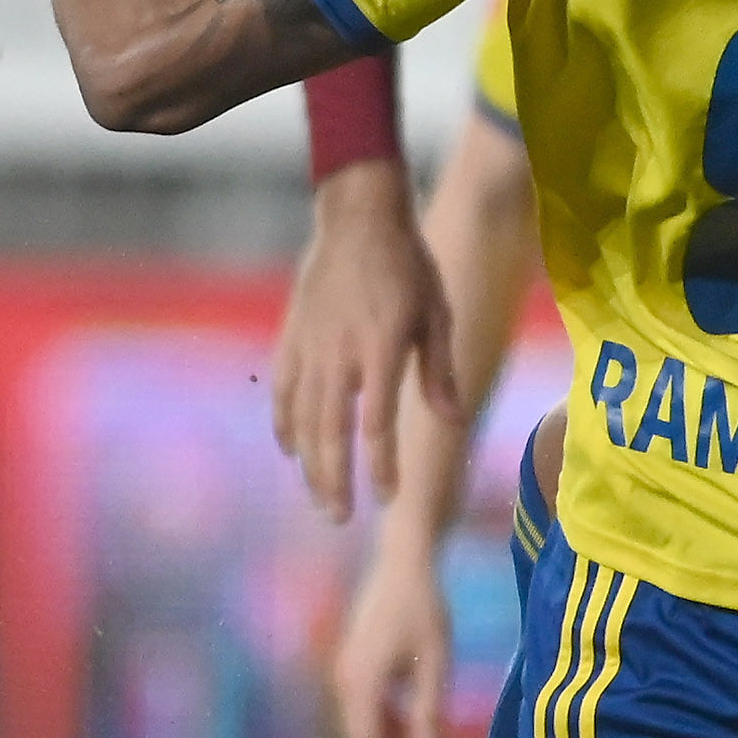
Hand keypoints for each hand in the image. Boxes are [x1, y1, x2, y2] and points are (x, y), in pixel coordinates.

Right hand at [272, 164, 461, 528]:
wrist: (358, 219)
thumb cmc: (408, 267)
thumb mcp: (436, 315)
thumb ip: (440, 371)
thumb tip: (454, 421)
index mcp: (380, 349)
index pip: (377, 423)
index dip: (380, 465)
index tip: (386, 498)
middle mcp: (339, 353)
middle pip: (330, 431)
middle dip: (334, 479)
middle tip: (340, 518)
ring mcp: (309, 345)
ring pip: (302, 417)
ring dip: (309, 463)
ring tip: (320, 497)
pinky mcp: (291, 336)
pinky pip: (283, 390)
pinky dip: (286, 424)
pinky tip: (292, 450)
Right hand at [330, 523, 457, 737]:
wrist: (402, 565)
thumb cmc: (424, 612)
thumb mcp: (435, 664)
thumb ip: (428, 710)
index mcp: (361, 683)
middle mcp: (344, 678)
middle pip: (361, 731)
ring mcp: (344, 667)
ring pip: (362, 715)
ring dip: (390, 729)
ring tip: (426, 732)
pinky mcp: (352, 658)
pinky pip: (363, 697)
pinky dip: (385, 709)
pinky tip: (415, 708)